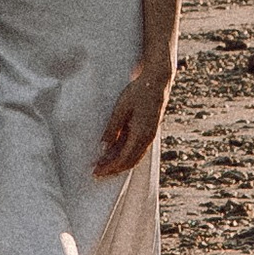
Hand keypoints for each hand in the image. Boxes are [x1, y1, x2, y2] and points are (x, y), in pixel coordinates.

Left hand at [95, 61, 171, 176]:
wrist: (157, 81)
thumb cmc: (138, 91)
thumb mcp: (121, 108)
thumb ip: (112, 129)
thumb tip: (103, 148)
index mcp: (141, 134)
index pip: (124, 159)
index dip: (109, 167)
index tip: (96, 171)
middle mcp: (148, 138)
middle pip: (129, 162)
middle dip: (113, 170)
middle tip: (97, 173)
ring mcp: (150, 136)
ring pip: (134, 158)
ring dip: (119, 164)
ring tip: (104, 166)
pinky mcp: (149, 131)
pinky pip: (137, 150)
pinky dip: (126, 156)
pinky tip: (115, 155)